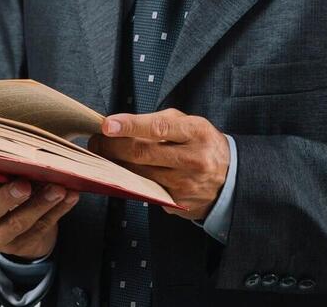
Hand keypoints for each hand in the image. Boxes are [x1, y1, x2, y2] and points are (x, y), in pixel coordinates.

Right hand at [0, 171, 79, 259]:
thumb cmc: (1, 191)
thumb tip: (15, 145)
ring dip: (41, 203)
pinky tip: (70, 197)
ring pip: (20, 222)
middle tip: (25, 185)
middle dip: (8, 197)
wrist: (15, 229)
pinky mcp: (20, 246)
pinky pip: (41, 228)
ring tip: (59, 188)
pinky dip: (58, 211)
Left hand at [88, 108, 229, 220]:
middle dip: (111, 147)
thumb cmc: (202, 143)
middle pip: (141, 153)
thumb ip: (158, 122)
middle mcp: (193, 159)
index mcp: (196, 132)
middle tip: (95, 141)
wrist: (230, 178)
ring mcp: (185, 185)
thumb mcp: (189, 124)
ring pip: (138, 173)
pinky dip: (129, 180)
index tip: (107, 125)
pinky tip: (122, 172)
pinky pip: (145, 189)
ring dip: (115, 164)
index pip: (158, 128)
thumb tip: (119, 125)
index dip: (130, 126)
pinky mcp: (177, 203)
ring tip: (103, 154)